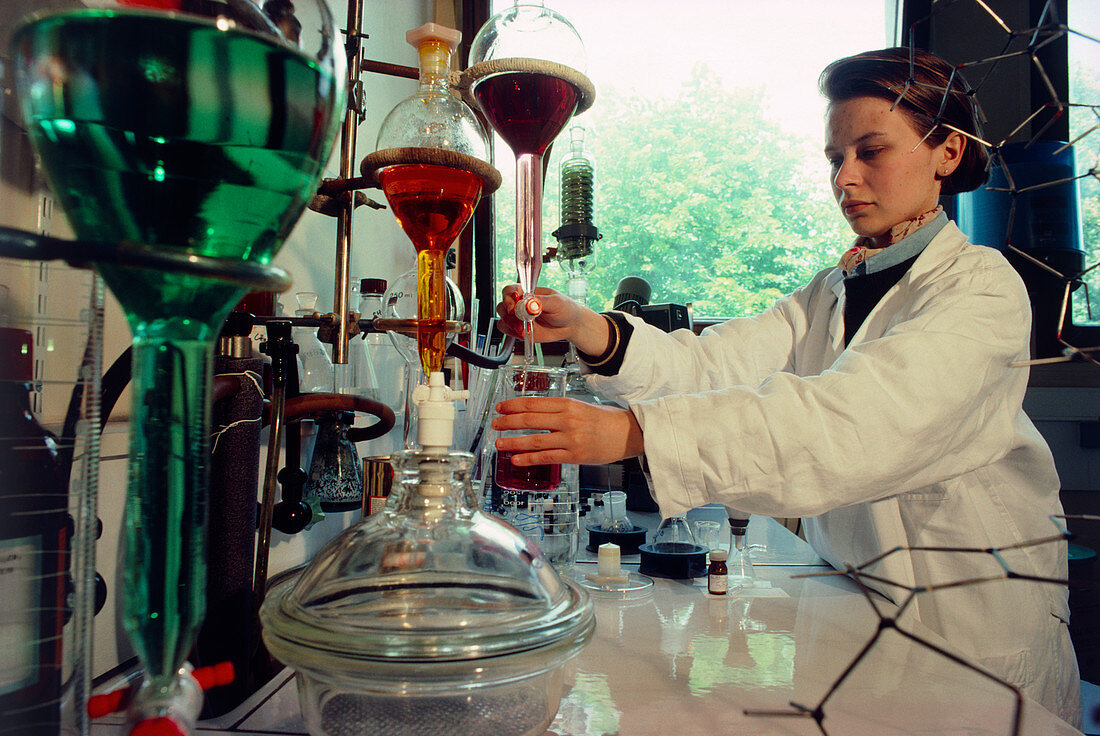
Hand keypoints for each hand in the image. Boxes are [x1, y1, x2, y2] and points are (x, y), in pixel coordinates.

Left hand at [491, 397, 644, 465]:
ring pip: (534, 439)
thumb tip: (536, 414)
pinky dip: (528, 459)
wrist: (629, 434)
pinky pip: (546, 457)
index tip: (501, 407)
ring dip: (513, 442)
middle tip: (495, 423)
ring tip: (499, 443)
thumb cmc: (607, 420)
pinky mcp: (574, 455)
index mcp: (568, 404)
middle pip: (529, 419)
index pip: (533, 403)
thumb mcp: (582, 406)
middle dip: (508, 422)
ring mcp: (570, 438)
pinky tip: (516, 459)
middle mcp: (567, 419)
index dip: (513, 405)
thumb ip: (560, 410)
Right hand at [495, 285, 610, 355]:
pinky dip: (511, 332)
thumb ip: (541, 301)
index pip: (510, 290)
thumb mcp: (556, 302)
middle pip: (502, 305)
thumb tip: (529, 303)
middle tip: (520, 319)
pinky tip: (523, 332)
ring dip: (510, 324)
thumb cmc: (565, 309)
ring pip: (502, 319)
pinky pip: (507, 330)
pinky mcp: (520, 330)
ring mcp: (519, 318)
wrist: (570, 325)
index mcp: (527, 293)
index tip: (514, 305)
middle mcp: (520, 304)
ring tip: (523, 328)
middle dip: (508, 313)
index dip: (508, 297)